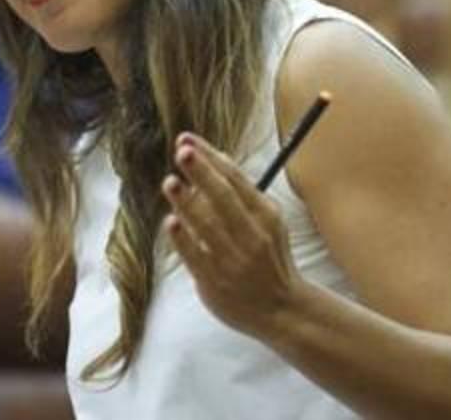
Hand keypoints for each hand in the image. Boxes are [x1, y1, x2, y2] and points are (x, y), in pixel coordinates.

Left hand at [161, 133, 304, 337]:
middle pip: (224, 198)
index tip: (187, 140)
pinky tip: (170, 222)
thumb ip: (240, 194)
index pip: (236, 178)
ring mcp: (233, 259)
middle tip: (182, 152)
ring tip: (170, 182)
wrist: (281, 309)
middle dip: (202, 173)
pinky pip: (196, 256)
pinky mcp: (215, 280)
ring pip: (208, 226)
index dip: (210, 157)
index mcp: (265, 215)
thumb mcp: (266, 221)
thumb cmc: (267, 257)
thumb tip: (210, 158)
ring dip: (187, 203)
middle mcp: (252, 235)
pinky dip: (183, 239)